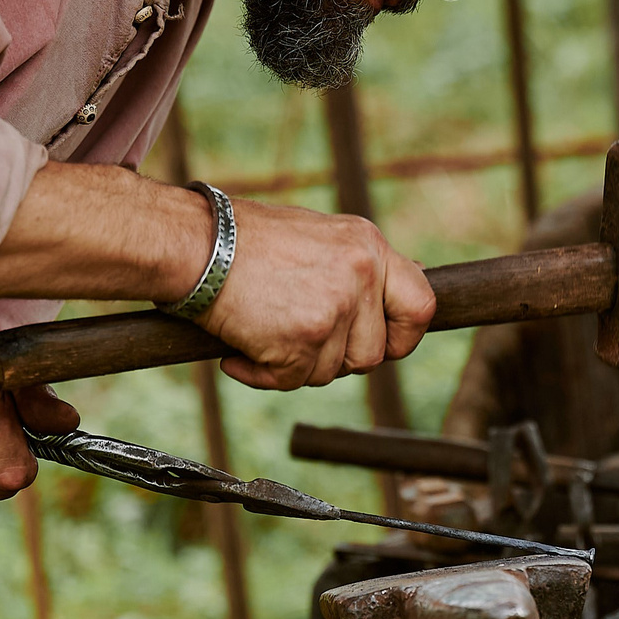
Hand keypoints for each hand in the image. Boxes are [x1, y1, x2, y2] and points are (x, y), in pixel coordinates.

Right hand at [199, 196, 435, 391]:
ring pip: (330, 372)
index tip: (384, 346)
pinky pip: (292, 381)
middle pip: (372, 353)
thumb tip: (395, 293)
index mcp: (368, 246)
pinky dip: (263, 375)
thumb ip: (356, 267)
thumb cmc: (243, 241)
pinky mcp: (304, 338)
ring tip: (261, 333)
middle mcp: (360, 274)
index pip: (422, 305)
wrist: (196, 244)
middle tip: (297, 340)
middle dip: (336, 359)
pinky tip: (240, 352)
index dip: (405, 337)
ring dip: (295, 365)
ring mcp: (335, 307)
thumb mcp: (318, 236)